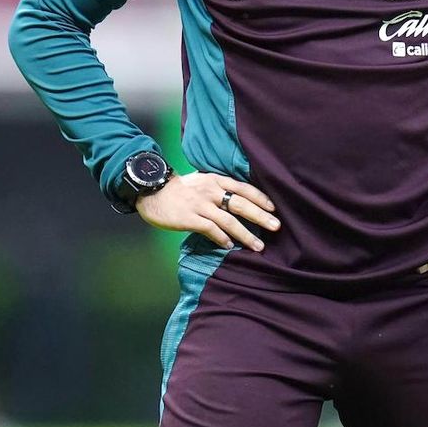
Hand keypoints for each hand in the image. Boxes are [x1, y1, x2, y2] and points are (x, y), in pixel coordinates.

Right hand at [135, 171, 279, 251]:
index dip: (260, 198)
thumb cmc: (179, 189)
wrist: (152, 190)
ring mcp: (200, 205)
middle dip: (261, 217)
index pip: (243, 188)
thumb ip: (219, 189)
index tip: (273, 209)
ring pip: (229, 220)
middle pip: (241, 204)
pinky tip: (230, 246)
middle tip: (276, 227)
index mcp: (215, 180)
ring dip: (245, 234)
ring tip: (258, 246)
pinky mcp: (189, 218)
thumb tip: (239, 202)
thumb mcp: (202, 181)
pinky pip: (210, 229)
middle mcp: (211, 191)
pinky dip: (222, 238)